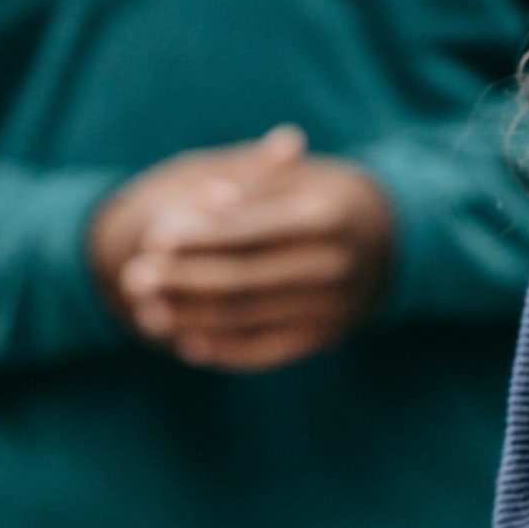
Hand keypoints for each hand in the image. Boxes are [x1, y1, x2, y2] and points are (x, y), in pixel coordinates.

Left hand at [117, 134, 395, 372]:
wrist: (394, 238)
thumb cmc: (331, 194)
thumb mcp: (303, 176)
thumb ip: (256, 184)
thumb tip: (209, 198)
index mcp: (328, 215)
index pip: (251, 230)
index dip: (200, 235)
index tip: (153, 236)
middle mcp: (336, 265)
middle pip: (245, 279)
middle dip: (184, 279)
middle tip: (134, 276)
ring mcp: (335, 307)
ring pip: (250, 319)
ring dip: (192, 316)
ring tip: (146, 308)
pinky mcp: (327, 336)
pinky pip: (268, 351)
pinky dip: (224, 349)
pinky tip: (186, 339)